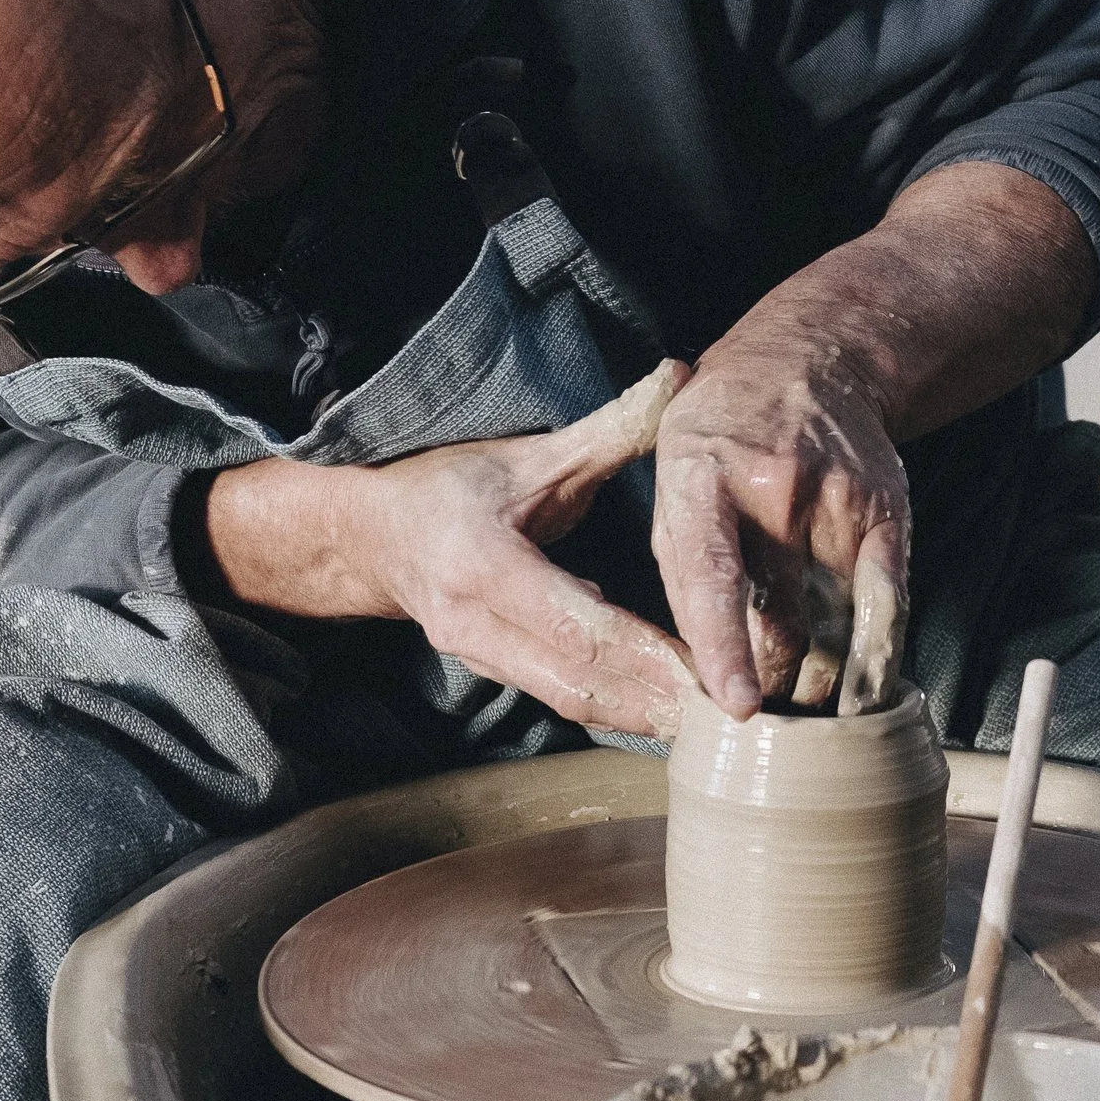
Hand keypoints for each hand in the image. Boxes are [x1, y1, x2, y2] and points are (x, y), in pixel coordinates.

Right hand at [205, 361, 696, 740]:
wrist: (372, 538)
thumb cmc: (449, 489)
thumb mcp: (527, 454)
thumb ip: (609, 427)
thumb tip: (680, 377)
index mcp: (483, 563)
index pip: (574, 623)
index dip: (642, 652)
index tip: (705, 668)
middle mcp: (475, 623)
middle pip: (578, 678)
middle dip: (655, 699)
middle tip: (727, 711)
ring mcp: (479, 657)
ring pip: (570, 699)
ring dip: (641, 716)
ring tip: (710, 723)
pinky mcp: (492, 674)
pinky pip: (560, 699)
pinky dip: (617, 711)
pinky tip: (669, 716)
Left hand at [650, 338, 908, 719]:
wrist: (804, 364)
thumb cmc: (719, 442)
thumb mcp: (672, 488)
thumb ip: (684, 577)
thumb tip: (706, 672)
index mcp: (703, 479)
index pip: (714, 576)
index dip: (726, 646)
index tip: (739, 703)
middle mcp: (776, 488)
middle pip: (785, 622)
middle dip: (775, 685)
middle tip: (766, 710)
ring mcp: (839, 499)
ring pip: (836, 628)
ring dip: (821, 677)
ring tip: (804, 693)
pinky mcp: (887, 511)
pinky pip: (887, 606)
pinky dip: (874, 657)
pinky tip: (864, 686)